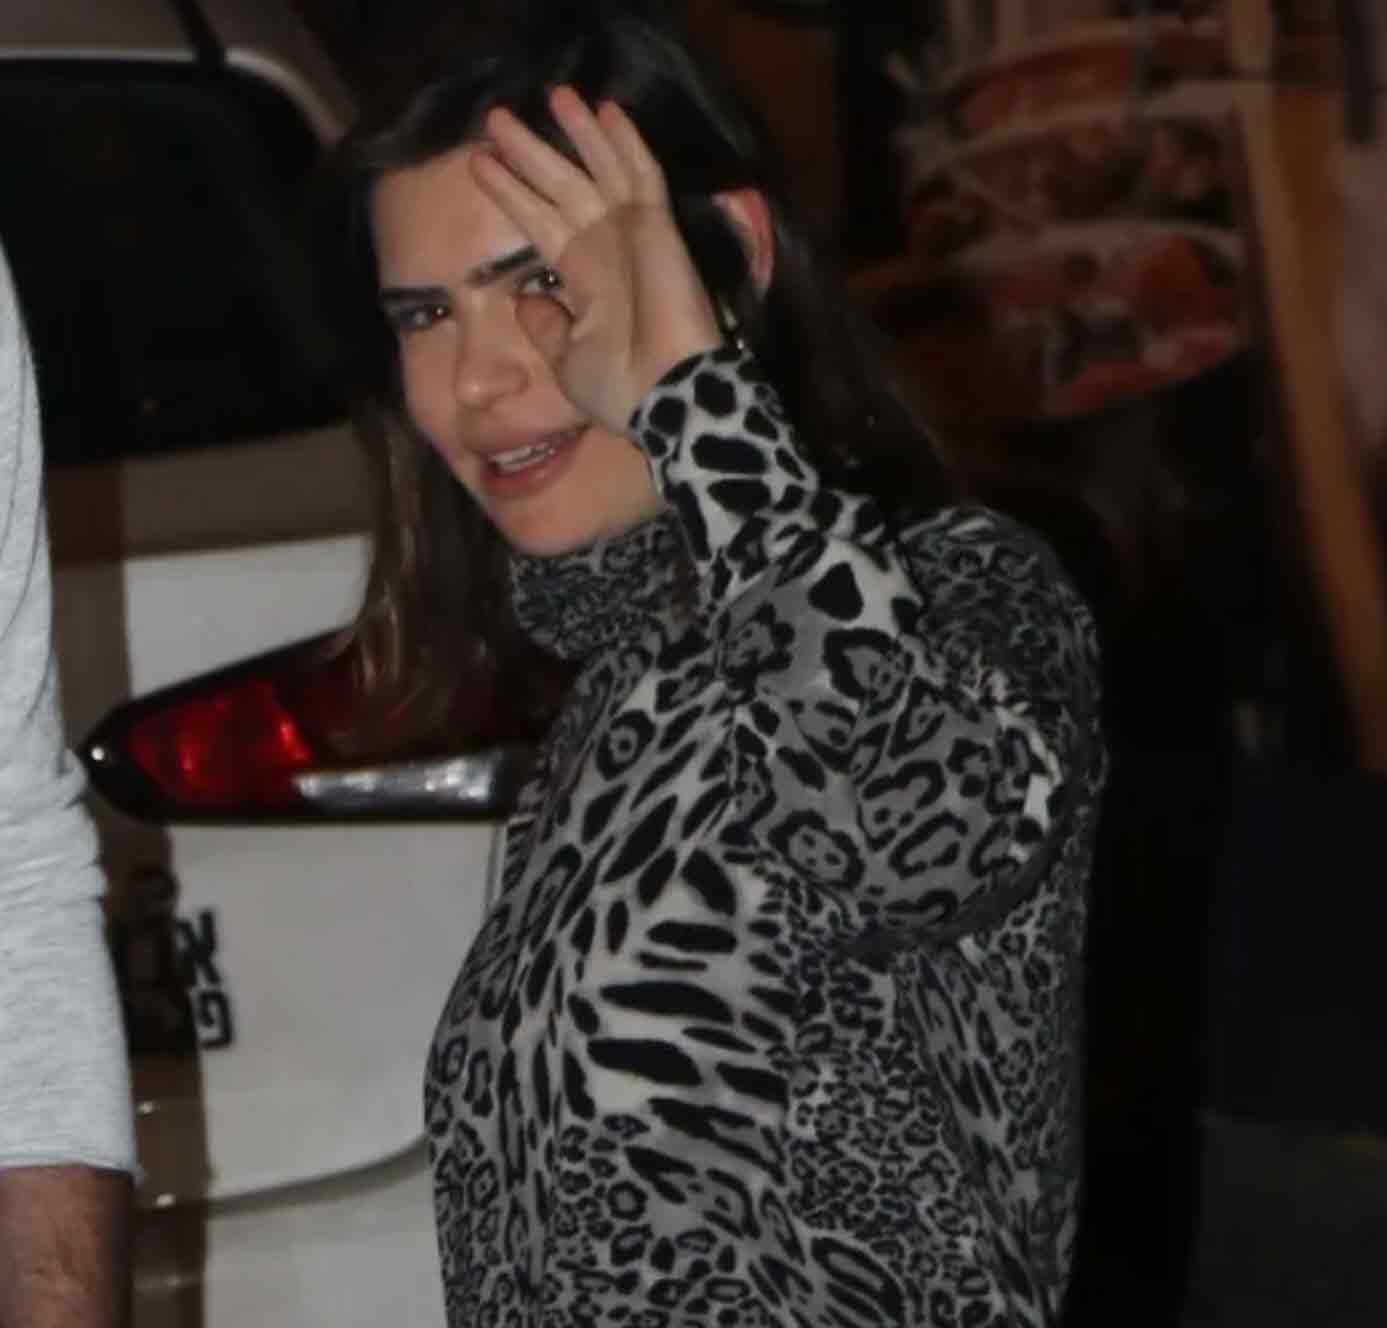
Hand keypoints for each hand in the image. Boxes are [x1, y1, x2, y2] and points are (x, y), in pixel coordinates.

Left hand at [471, 86, 723, 433]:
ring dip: (578, 131)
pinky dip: (626, 143)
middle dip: (529, 151)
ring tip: (553, 92)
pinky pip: (642, 175)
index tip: (478, 162)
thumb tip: (523, 299)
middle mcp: (603, 246)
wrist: (664, 394)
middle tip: (496, 116)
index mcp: (581, 276)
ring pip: (602, 168)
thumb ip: (546, 325)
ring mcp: (632, 232)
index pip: (538, 220)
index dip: (510, 191)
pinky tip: (608, 110)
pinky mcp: (658, 227)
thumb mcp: (565, 359)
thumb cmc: (616, 386)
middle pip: (561, 185)